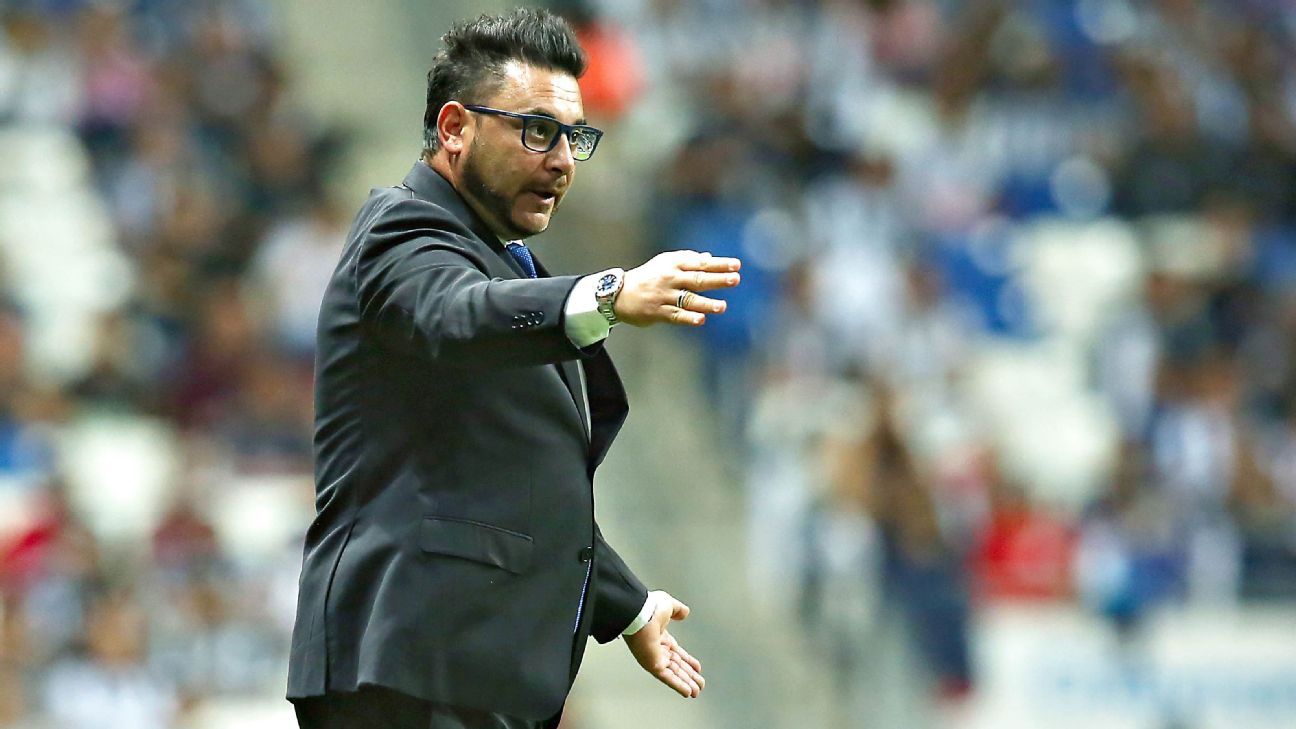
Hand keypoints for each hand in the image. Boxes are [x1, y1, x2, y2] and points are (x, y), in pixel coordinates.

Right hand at [614, 251, 740, 326]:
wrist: (619, 293)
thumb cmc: (648, 276)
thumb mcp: (665, 263)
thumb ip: (687, 260)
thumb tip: (709, 258)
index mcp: (673, 264)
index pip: (700, 263)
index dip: (719, 264)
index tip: (736, 265)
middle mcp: (669, 279)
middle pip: (697, 279)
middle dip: (717, 280)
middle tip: (735, 279)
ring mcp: (664, 296)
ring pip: (688, 299)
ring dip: (706, 303)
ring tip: (722, 307)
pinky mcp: (658, 313)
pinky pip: (675, 316)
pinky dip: (688, 318)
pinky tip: (701, 320)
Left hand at [624, 590, 704, 698]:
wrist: (639, 614)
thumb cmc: (649, 608)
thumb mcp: (668, 605)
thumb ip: (678, 610)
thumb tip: (685, 613)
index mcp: (661, 637)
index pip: (677, 653)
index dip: (688, 661)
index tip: (697, 668)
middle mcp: (658, 649)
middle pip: (677, 666)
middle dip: (689, 676)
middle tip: (699, 685)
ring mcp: (655, 658)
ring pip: (674, 674)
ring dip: (686, 684)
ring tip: (697, 692)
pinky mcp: (653, 665)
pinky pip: (668, 678)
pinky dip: (678, 685)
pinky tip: (687, 692)